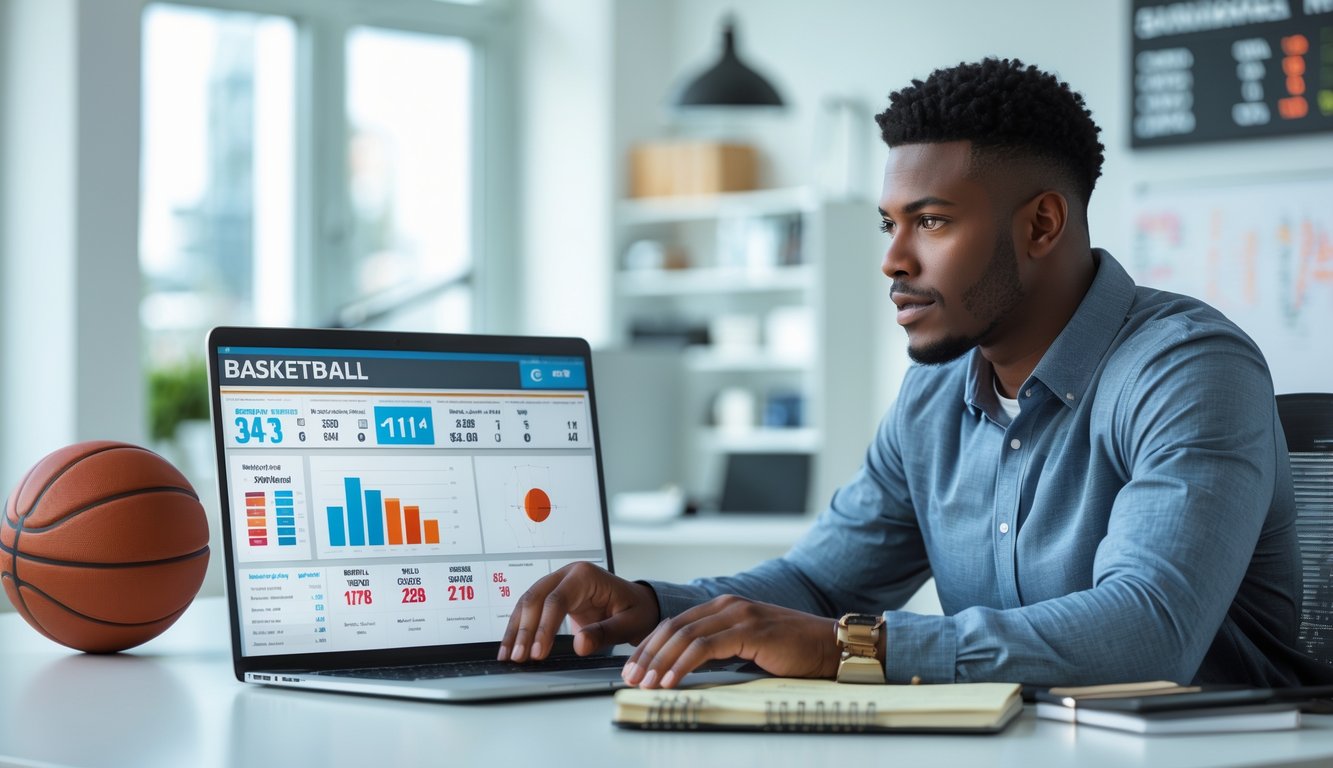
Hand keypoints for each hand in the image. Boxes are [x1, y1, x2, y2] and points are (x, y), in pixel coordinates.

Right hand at [498, 562, 659, 661]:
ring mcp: (558, 584)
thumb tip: (579, 646)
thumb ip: (605, 633)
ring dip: (515, 630)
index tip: (538, 652)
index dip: (544, 627)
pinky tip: (512, 647)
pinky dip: (520, 629)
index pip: (557, 600)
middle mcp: (567, 575)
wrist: (640, 604)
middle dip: (523, 629)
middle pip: (535, 599)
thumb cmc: (637, 610)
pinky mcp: (553, 597)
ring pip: (527, 603)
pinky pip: (531, 611)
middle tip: (518, 657)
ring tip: (507, 656)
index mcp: (585, 575)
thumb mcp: (630, 623)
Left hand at [621, 595, 837, 688]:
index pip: (676, 623)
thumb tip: (685, 668)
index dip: (651, 645)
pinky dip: (682, 665)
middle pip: (673, 627)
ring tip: (645, 682)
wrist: (829, 645)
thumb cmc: (793, 649)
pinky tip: (670, 680)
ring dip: (659, 661)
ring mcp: (738, 615)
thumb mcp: (748, 646)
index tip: (634, 665)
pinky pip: (704, 647)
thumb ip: (720, 649)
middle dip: (647, 653)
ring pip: (684, 636)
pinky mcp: (749, 630)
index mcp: (725, 606)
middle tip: (630, 676)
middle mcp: (728, 605)